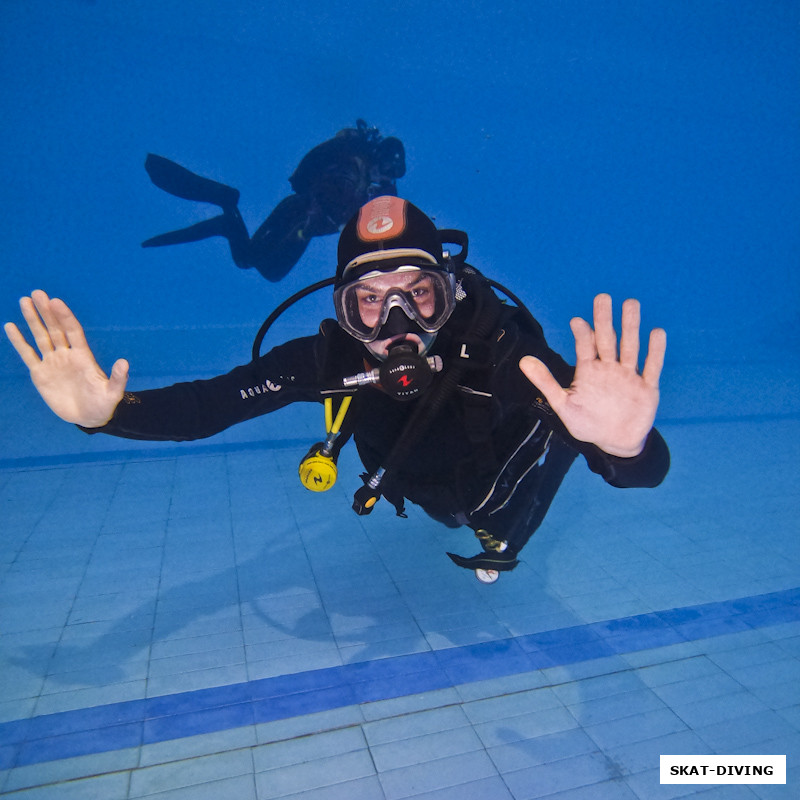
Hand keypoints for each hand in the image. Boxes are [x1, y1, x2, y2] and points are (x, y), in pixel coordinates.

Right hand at [4, 290, 128, 426]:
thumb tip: (124, 362)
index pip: (73, 331)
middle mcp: (67, 355)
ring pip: (40, 337)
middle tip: (37, 293)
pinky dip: (19, 341)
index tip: (56, 301)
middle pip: (55, 329)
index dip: (65, 316)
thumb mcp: (113, 393)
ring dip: (32, 320)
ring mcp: (53, 363)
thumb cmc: (103, 405)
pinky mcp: (41, 374)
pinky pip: (28, 354)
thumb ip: (118, 378)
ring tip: (24, 301)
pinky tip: (10, 326)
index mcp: (83, 356)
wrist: (89, 417)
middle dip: (47, 312)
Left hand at [519, 293, 665, 456]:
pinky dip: (655, 351)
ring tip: (631, 303)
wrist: (616, 442)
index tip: (576, 321)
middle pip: (608, 340)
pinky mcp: (646, 388)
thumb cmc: (587, 423)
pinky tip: (656, 332)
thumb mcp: (563, 405)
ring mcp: (628, 376)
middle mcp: (609, 368)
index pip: (585, 347)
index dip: (582, 334)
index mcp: (588, 371)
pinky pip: (652, 367)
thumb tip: (523, 361)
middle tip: (602, 298)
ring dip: (631, 327)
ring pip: (630, 347)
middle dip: (605, 320)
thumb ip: (545, 382)